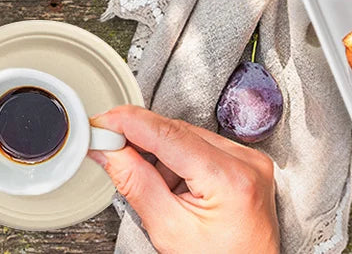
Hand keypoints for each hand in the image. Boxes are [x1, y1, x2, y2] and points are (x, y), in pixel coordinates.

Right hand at [89, 105, 278, 253]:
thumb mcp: (169, 228)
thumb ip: (136, 183)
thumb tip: (110, 150)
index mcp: (230, 178)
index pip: (169, 134)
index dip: (129, 123)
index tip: (102, 123)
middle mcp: (246, 162)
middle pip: (178, 132)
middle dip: (141, 141)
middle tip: (111, 150)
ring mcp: (250, 160)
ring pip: (189, 136)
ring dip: (163, 155)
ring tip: (162, 192)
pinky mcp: (247, 163)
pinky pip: (204, 146)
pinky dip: (181, 161)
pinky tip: (178, 187)